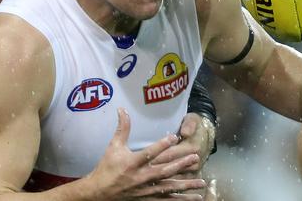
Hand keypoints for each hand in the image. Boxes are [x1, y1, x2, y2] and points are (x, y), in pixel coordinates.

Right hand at [86, 108, 206, 199]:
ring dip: (186, 185)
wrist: (100, 192)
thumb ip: (122, 128)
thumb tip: (122, 109)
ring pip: (168, 187)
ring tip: (201, 182)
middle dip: (180, 164)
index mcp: (132, 163)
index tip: (175, 137)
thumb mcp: (114, 146)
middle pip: (163, 171)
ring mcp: (145, 190)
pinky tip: (193, 198)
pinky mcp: (147, 198)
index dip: (162, 145)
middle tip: (195, 157)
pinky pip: (166, 200)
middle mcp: (140, 177)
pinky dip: (180, 199)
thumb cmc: (106, 167)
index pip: (149, 153)